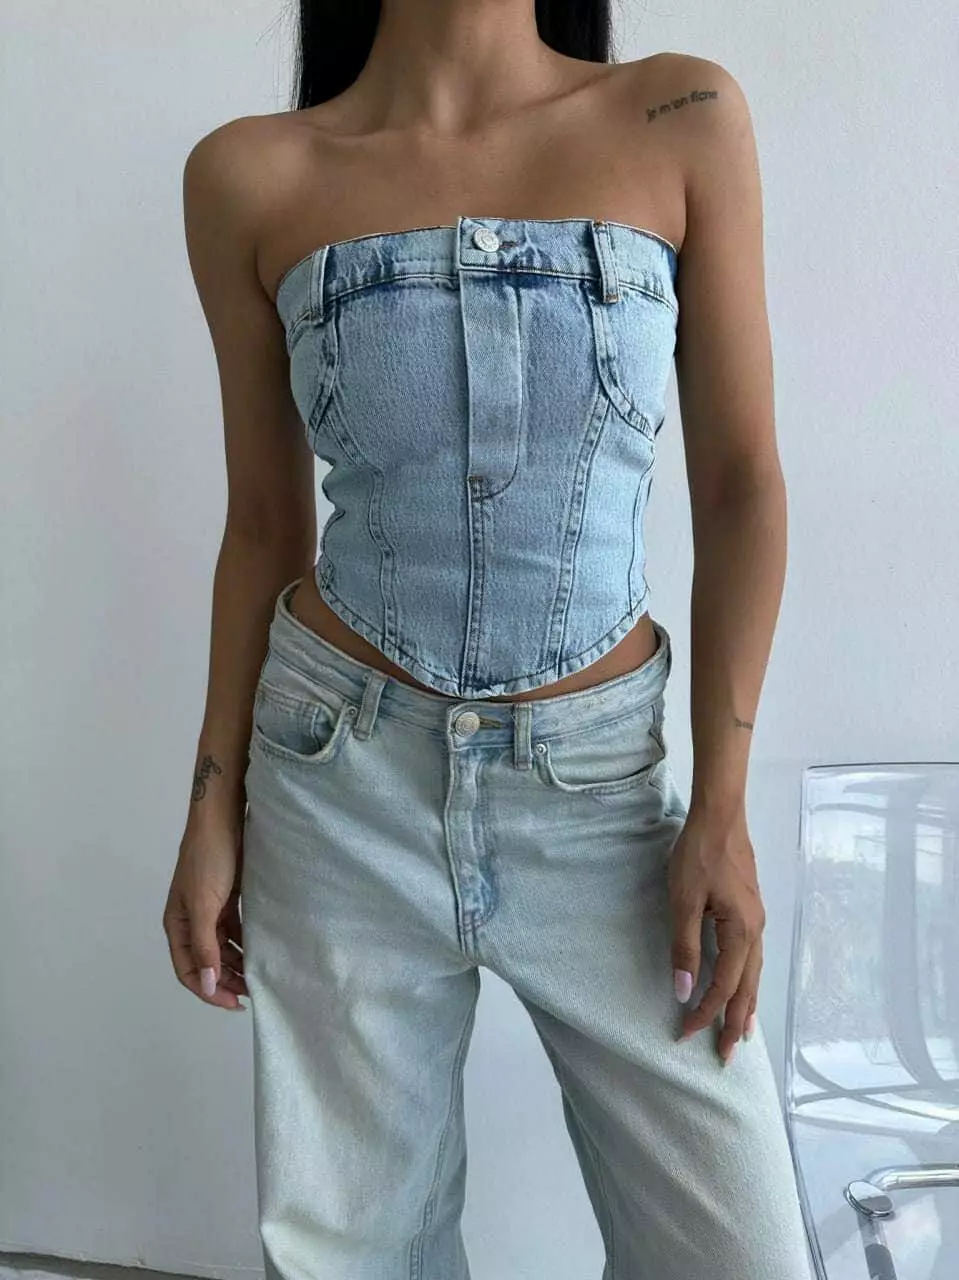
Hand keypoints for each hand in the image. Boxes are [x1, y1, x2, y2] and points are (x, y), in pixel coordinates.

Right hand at [163, 818, 247, 1010]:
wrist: (222, 818)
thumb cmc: (209, 859)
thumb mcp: (205, 905)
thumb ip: (205, 945)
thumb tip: (205, 984)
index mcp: (178, 925)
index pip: (189, 971)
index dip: (208, 990)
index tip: (234, 1003)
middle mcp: (192, 921)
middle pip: (206, 963)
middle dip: (224, 981)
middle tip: (251, 993)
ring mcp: (210, 910)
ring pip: (222, 949)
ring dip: (236, 965)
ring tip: (258, 977)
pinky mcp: (228, 900)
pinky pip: (235, 931)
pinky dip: (245, 944)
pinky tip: (260, 951)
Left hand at [667, 805, 763, 1063]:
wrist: (721, 815)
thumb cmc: (698, 855)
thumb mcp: (683, 901)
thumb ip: (684, 947)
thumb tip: (684, 991)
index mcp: (741, 933)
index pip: (723, 987)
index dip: (705, 1013)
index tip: (686, 1035)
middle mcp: (756, 931)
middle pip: (747, 988)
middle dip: (734, 1022)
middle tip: (726, 1056)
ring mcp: (757, 920)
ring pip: (754, 974)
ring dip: (745, 1004)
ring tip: (740, 1031)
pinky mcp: (751, 910)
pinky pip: (753, 957)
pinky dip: (747, 980)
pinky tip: (742, 984)